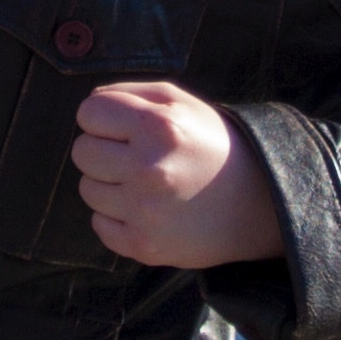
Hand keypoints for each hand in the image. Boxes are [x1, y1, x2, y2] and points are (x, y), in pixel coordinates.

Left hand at [72, 81, 285, 268]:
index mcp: (158, 126)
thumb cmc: (213, 145)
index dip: (104, 118)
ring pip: (88, 189)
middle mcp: (148, 169)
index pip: (88, 113)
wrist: (258, 202)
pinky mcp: (144, 245)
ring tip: (145, 184)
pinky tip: (146, 209)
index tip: (125, 129)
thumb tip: (89, 109)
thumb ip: (130, 94)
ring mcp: (145, 211)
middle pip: (82, 152)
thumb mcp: (181, 102)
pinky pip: (99, 224)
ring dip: (110, 184)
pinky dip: (116, 217)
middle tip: (136, 156)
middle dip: (104, 150)